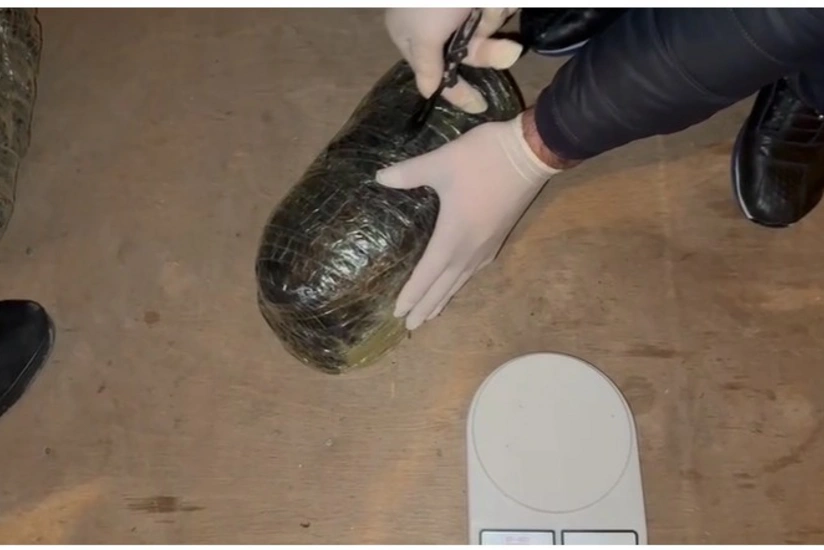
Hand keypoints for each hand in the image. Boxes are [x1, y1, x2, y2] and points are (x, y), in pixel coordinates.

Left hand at [376, 110, 560, 330]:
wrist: (529, 153)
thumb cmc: (482, 159)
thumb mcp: (440, 162)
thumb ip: (409, 173)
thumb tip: (380, 178)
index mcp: (452, 236)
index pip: (427, 274)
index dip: (412, 294)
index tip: (399, 313)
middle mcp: (470, 249)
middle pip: (444, 286)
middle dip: (426, 307)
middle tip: (411, 327)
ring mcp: (487, 245)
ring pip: (461, 281)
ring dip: (444, 298)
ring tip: (431, 314)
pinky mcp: (499, 236)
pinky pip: (475, 270)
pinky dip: (462, 282)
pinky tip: (460, 281)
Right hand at [384, 8, 522, 112]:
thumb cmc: (426, 1)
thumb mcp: (422, 35)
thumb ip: (426, 65)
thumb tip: (426, 92)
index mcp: (415, 37)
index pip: (437, 75)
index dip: (458, 92)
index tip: (480, 106)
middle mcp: (438, 25)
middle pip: (471, 53)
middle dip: (491, 51)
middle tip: (510, 50)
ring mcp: (460, 8)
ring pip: (488, 29)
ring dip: (494, 18)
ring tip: (490, 4)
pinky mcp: (479, 1)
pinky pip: (495, 9)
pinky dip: (498, 5)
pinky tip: (496, 0)